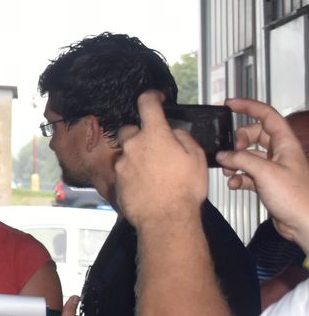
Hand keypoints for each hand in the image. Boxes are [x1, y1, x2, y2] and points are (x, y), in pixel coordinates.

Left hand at [114, 92, 210, 227]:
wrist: (165, 218)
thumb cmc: (184, 189)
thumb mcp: (197, 157)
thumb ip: (183, 138)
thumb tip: (174, 133)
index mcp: (154, 135)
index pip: (147, 104)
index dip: (152, 96)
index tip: (156, 97)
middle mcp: (133, 145)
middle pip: (131, 129)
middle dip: (142, 133)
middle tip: (157, 145)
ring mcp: (122, 163)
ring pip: (127, 151)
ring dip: (137, 154)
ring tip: (155, 169)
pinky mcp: (117, 179)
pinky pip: (124, 169)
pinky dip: (133, 172)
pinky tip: (147, 183)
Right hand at [224, 96, 308, 244]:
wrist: (304, 222)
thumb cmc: (297, 197)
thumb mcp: (265, 172)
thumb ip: (241, 160)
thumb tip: (224, 154)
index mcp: (285, 143)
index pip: (266, 115)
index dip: (248, 107)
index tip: (230, 104)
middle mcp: (280, 153)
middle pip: (254, 135)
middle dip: (239, 141)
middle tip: (231, 150)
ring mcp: (274, 168)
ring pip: (250, 155)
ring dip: (236, 161)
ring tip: (230, 170)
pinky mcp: (268, 183)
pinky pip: (249, 173)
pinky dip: (239, 176)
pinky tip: (235, 183)